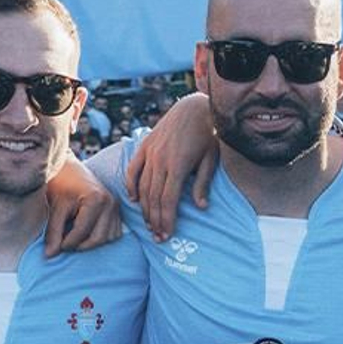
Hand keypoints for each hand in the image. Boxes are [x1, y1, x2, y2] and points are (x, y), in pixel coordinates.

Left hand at [43, 161, 121, 255]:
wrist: (67, 169)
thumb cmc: (61, 185)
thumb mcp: (56, 208)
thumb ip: (53, 232)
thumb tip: (50, 255)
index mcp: (95, 200)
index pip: (82, 232)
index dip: (67, 243)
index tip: (56, 245)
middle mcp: (109, 203)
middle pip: (98, 239)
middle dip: (80, 245)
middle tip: (65, 244)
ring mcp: (115, 206)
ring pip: (108, 238)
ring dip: (91, 243)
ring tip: (75, 237)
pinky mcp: (117, 209)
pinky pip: (114, 233)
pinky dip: (102, 237)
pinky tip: (87, 232)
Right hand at [125, 93, 217, 239]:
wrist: (194, 107)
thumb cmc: (207, 134)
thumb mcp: (211, 159)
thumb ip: (202, 183)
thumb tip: (201, 207)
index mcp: (178, 165)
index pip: (168, 201)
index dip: (167, 220)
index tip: (167, 235)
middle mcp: (160, 160)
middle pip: (154, 198)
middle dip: (155, 220)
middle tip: (158, 237)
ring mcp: (150, 153)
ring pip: (143, 187)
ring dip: (145, 208)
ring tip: (149, 224)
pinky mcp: (145, 146)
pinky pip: (133, 169)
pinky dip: (131, 185)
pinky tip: (134, 200)